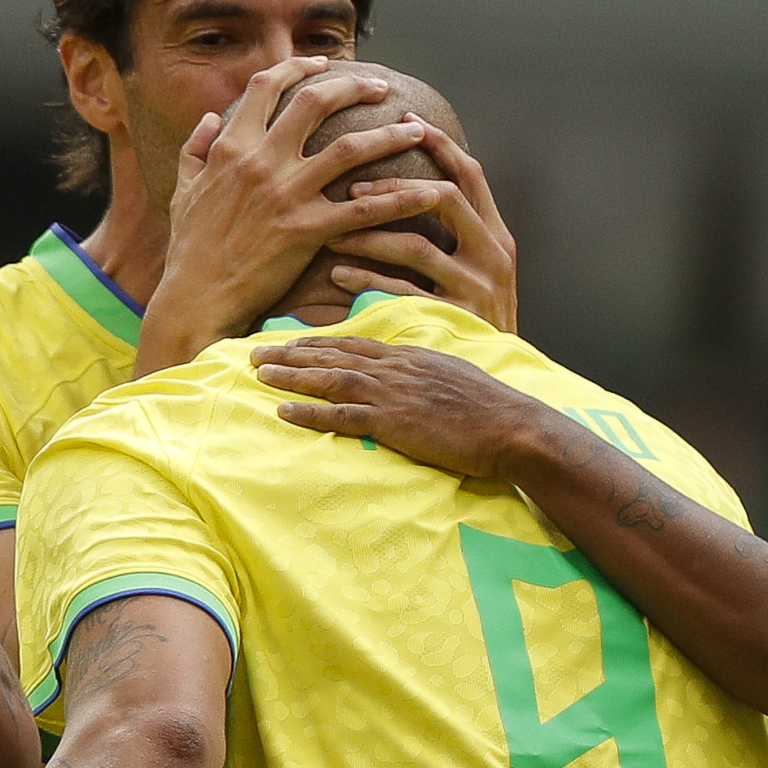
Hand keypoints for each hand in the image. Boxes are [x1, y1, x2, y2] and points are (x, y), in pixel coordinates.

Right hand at [135, 58, 446, 374]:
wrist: (194, 298)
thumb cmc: (188, 251)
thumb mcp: (181, 191)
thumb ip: (196, 149)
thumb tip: (210, 118)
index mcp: (232, 146)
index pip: (266, 86)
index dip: (296, 68)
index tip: (321, 63)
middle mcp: (261, 160)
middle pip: (315, 103)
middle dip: (353, 87)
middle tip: (382, 88)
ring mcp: (286, 194)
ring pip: (349, 149)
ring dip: (388, 134)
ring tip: (416, 130)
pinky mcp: (306, 231)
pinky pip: (364, 211)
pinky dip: (399, 199)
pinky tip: (428, 193)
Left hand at [252, 334, 540, 476]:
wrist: (512, 426)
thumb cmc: (492, 409)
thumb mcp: (456, 377)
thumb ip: (427, 374)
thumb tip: (414, 380)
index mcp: (411, 355)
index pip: (355, 343)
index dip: (319, 342)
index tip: (291, 342)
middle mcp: (396, 367)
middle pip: (334, 354)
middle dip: (291, 351)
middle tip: (255, 351)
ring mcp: (393, 393)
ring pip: (330, 378)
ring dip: (290, 376)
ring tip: (258, 373)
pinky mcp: (394, 422)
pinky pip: (342, 416)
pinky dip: (309, 413)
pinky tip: (282, 412)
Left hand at [331, 116, 517, 332]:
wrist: (497, 391)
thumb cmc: (479, 326)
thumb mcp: (482, 274)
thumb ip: (460, 236)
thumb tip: (418, 194)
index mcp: (499, 237)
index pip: (472, 176)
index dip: (441, 145)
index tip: (406, 122)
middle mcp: (493, 256)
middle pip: (444, 199)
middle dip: (394, 189)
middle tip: (352, 186)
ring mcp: (476, 289)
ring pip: (417, 246)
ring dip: (369, 234)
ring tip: (332, 231)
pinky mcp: (454, 321)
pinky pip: (402, 293)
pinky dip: (366, 281)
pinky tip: (338, 276)